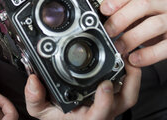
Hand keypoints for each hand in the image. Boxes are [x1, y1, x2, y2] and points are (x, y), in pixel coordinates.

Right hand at [24, 61, 140, 119]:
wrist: (68, 119)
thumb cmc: (58, 117)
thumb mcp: (41, 111)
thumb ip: (35, 99)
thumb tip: (33, 82)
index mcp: (88, 118)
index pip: (101, 114)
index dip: (105, 101)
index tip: (104, 85)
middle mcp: (103, 112)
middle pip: (126, 100)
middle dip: (131, 80)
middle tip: (126, 61)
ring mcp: (111, 105)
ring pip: (130, 92)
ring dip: (133, 73)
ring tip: (128, 53)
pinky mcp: (114, 96)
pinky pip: (127, 86)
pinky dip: (129, 72)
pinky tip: (124, 57)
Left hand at [102, 0, 166, 66]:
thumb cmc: (160, 30)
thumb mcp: (141, 19)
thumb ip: (124, 17)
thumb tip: (100, 20)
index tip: (103, 10)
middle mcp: (166, 5)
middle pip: (144, 4)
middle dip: (122, 17)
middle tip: (109, 31)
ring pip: (156, 24)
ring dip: (133, 37)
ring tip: (120, 48)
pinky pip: (166, 47)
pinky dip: (148, 54)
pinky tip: (135, 60)